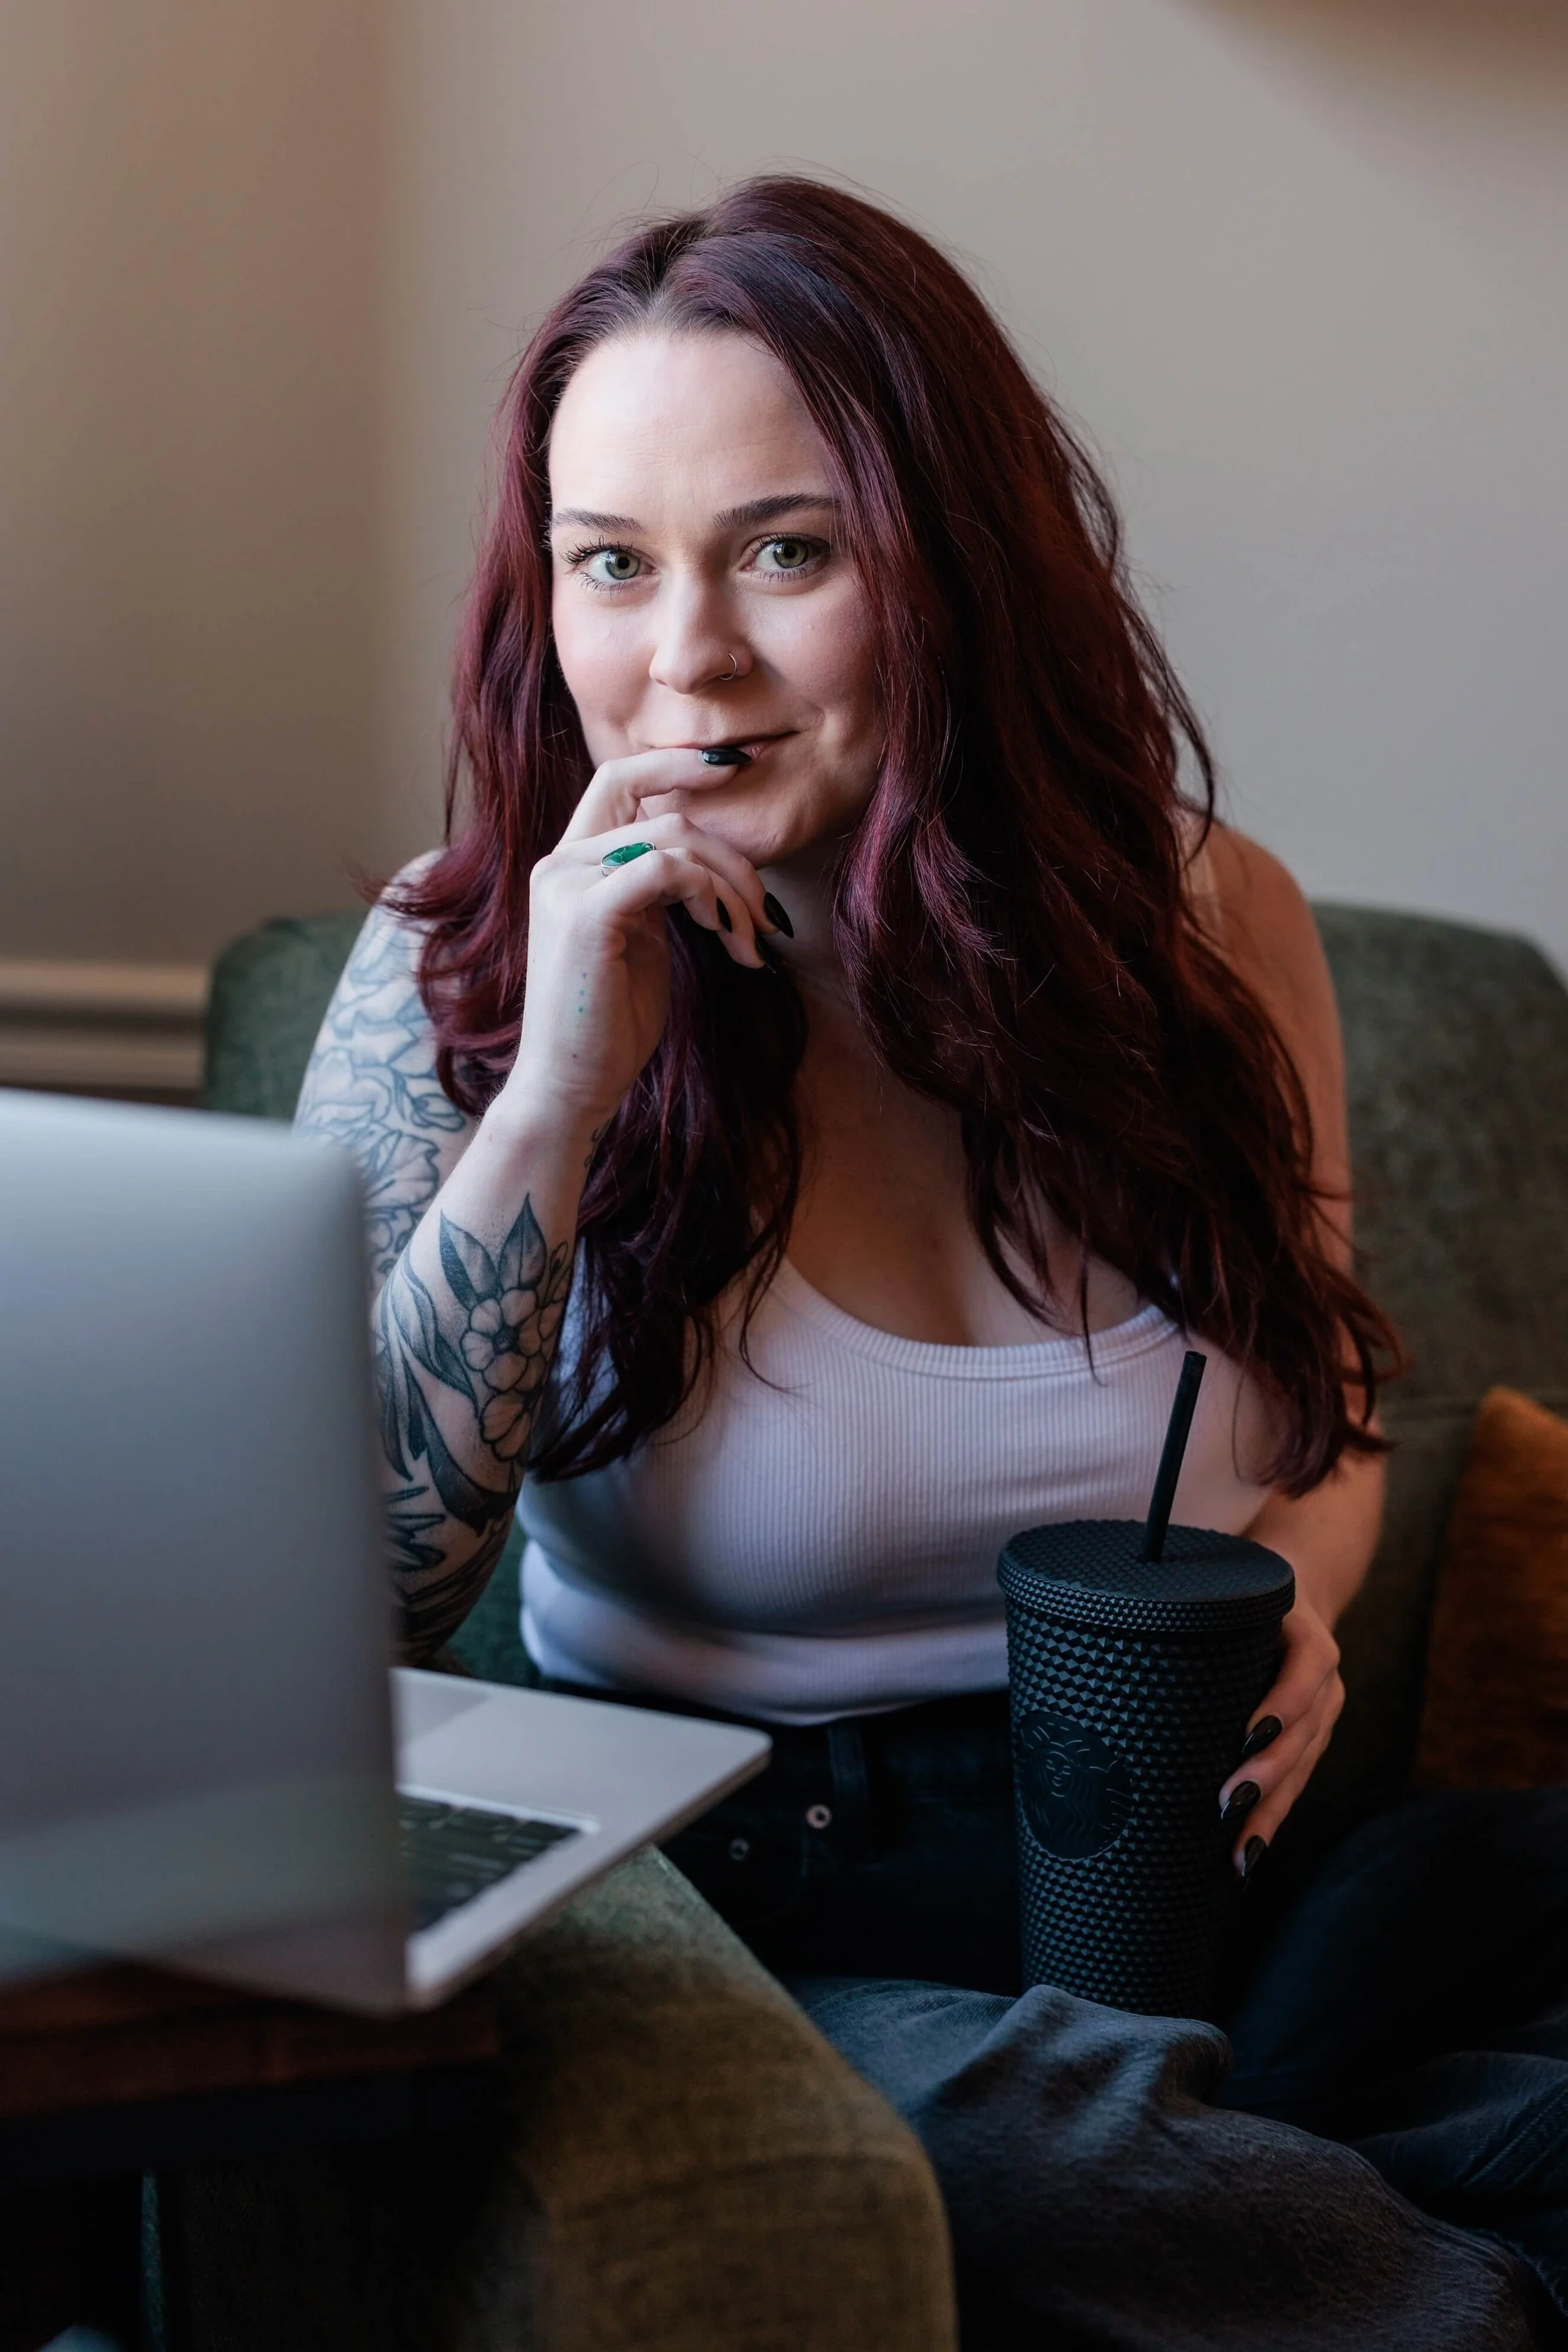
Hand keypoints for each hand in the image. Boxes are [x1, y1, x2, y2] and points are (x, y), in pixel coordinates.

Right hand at [496, 748, 781, 1135]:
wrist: (571, 1085)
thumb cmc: (610, 1022)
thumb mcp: (640, 938)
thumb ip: (659, 889)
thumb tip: (712, 861)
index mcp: (570, 864)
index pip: (620, 779)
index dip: (677, 763)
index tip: (736, 767)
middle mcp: (560, 863)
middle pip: (659, 806)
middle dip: (729, 851)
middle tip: (765, 911)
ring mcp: (567, 884)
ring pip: (672, 838)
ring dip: (731, 888)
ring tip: (749, 942)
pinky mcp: (585, 914)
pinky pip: (665, 869)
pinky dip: (708, 895)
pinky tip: (721, 936)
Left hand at [1217, 1595, 1342, 1876]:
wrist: (1302, 1593)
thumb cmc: (1250, 1597)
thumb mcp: (1241, 1596)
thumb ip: (1209, 1612)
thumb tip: (1143, 1625)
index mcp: (1309, 1640)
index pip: (1303, 1673)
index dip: (1280, 1706)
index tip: (1247, 1737)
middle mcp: (1324, 1682)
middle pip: (1302, 1733)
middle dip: (1267, 1773)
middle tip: (1228, 1804)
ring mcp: (1324, 1715)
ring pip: (1302, 1769)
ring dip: (1271, 1811)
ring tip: (1242, 1851)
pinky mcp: (1313, 1741)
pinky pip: (1297, 1782)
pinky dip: (1273, 1815)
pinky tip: (1251, 1849)